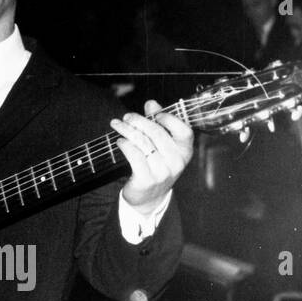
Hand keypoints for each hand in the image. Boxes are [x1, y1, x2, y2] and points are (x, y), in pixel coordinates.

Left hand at [112, 100, 193, 214]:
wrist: (149, 197)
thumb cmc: (155, 165)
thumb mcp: (161, 145)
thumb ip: (158, 123)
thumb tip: (151, 103)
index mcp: (184, 152)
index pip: (184, 131)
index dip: (169, 119)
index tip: (154, 112)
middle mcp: (177, 162)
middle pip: (157, 133)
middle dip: (139, 121)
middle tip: (126, 117)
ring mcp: (163, 172)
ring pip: (143, 142)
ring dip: (127, 130)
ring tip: (117, 124)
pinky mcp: (147, 179)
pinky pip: (134, 155)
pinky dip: (125, 145)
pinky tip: (120, 141)